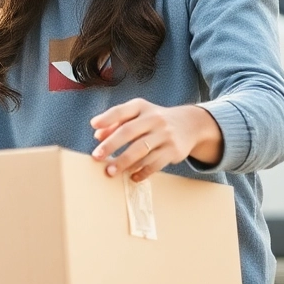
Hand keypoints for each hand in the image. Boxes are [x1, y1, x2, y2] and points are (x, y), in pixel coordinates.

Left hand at [89, 98, 223, 181]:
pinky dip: (142, 172)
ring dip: (124, 162)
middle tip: (97, 156)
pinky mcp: (173, 151)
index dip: (107, 118)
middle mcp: (154, 119)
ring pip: (142, 151)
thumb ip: (116, 123)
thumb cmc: (154, 120)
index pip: (121, 111)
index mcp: (141, 107)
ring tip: (111, 171)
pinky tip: (132, 177)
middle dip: (111, 145)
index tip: (93, 125)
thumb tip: (98, 136)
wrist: (189, 124)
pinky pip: (155, 164)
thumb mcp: (137, 115)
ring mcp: (165, 135)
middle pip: (129, 132)